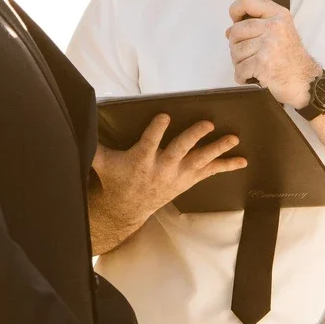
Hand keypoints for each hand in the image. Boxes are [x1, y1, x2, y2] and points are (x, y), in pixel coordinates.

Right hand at [89, 115, 245, 253]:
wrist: (128, 208)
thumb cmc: (116, 178)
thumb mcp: (102, 162)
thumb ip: (94, 144)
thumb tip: (82, 121)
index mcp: (141, 160)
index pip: (149, 142)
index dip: (157, 129)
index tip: (164, 115)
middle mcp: (162, 168)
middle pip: (180, 149)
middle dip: (193, 136)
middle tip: (207, 124)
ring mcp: (178, 175)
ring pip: (200, 160)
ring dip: (217, 148)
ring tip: (233, 137)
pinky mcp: (188, 180)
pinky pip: (210, 172)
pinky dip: (227, 165)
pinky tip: (243, 159)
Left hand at [227, 0, 319, 109]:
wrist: (305, 82)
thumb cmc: (292, 60)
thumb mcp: (281, 32)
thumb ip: (257, 25)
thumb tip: (229, 31)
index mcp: (279, 15)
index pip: (248, 1)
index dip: (235, 10)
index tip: (235, 20)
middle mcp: (275, 27)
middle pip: (236, 31)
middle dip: (236, 45)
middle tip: (249, 54)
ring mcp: (269, 44)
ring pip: (235, 51)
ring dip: (240, 63)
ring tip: (254, 66)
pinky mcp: (263, 62)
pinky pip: (239, 69)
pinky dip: (242, 76)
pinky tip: (252, 76)